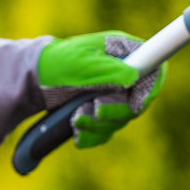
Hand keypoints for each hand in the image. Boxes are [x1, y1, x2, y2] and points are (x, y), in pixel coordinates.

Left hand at [37, 31, 166, 147]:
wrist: (35, 80)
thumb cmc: (57, 63)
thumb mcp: (82, 63)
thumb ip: (109, 69)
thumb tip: (135, 78)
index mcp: (124, 54)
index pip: (155, 70)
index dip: (151, 89)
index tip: (136, 103)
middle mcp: (124, 75)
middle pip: (138, 102)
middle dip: (115, 111)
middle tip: (94, 110)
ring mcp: (115, 95)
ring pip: (121, 120)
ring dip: (98, 124)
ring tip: (75, 117)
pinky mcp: (103, 113)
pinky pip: (106, 132)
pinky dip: (91, 135)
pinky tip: (76, 130)